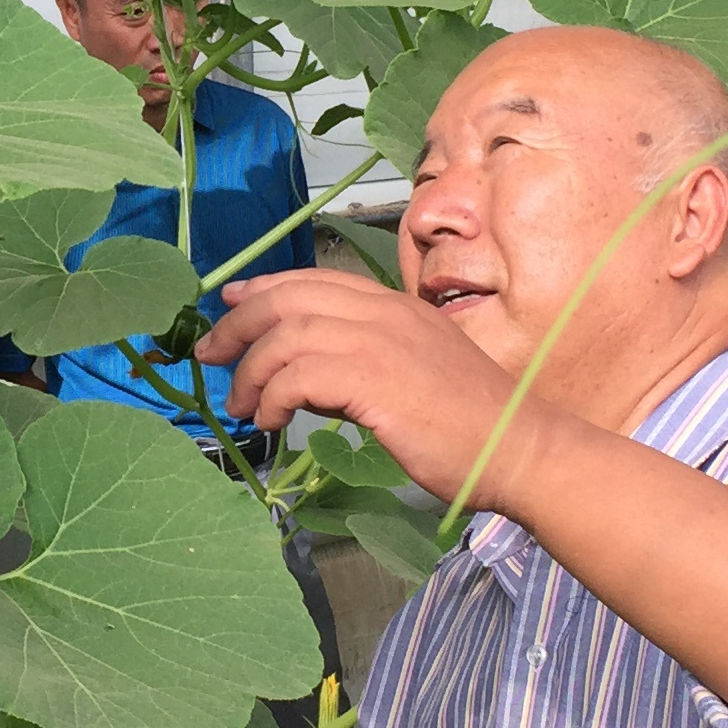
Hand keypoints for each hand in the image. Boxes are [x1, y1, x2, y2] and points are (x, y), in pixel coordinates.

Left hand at [197, 268, 552, 512]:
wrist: (517, 447)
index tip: (229, 301)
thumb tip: (304, 376)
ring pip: (286, 334)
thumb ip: (361, 362)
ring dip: (250, 370)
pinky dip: (272, 396)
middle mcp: (384, 311)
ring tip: (241, 406)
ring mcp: (380, 340)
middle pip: (288, 297)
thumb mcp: (411, 375)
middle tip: (210, 353)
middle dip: (238, 322)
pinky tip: (270, 421)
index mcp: (395, 305)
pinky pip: (297, 375)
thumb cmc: (468, 424)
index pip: (313, 280)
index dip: (262, 287)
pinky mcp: (373, 378)